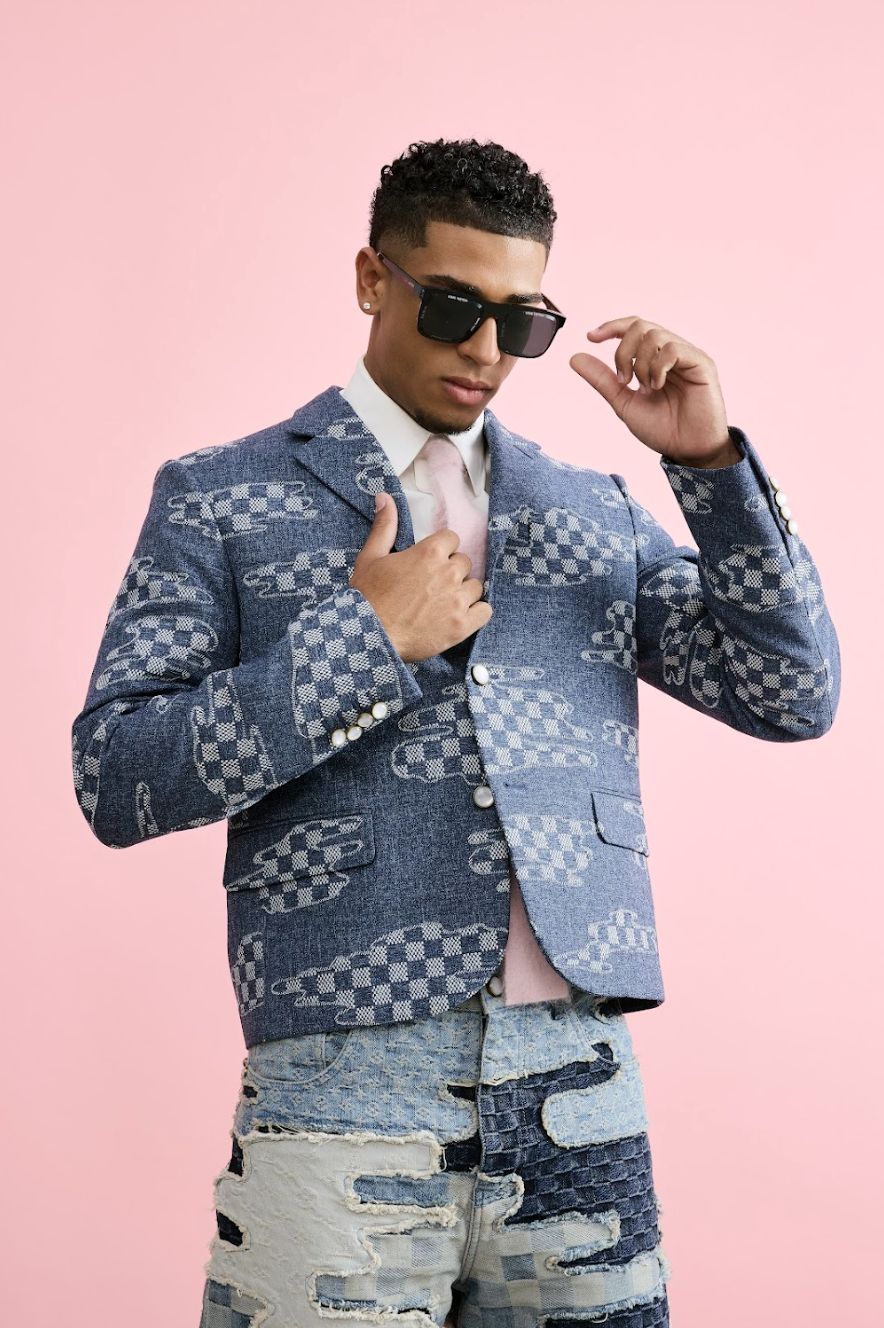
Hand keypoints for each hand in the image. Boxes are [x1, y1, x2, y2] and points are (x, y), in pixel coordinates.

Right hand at [348, 494, 492, 661]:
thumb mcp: (371, 557)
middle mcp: (448, 574)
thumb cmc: (367, 597)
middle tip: (434, 585)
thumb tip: (385, 498)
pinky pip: (485, 611)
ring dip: (463, 592)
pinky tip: (462, 615)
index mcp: (429, 553)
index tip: (432, 562)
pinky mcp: (462, 626)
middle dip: (452, 571)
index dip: (442, 550)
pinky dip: (477, 612)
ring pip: (475, 586)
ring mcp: (457, 601)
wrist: (368, 635)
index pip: (452, 539)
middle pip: (465, 562)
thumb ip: (384, 526)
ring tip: (445, 602)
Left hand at [569, 316, 739, 467]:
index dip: (611, 327)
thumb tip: (575, 357)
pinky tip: (657, 387)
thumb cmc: (663, 428)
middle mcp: (672, 352)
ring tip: (645, 389)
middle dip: (622, 351)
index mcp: (655, 358)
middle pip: (640, 326)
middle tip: (623, 380)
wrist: (687, 451)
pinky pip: (673, 349)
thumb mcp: (624, 402)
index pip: (633, 328)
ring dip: (640, 364)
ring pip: (654, 335)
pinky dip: (657, 367)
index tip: (590, 338)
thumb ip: (602, 379)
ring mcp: (688, 355)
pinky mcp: (702, 364)